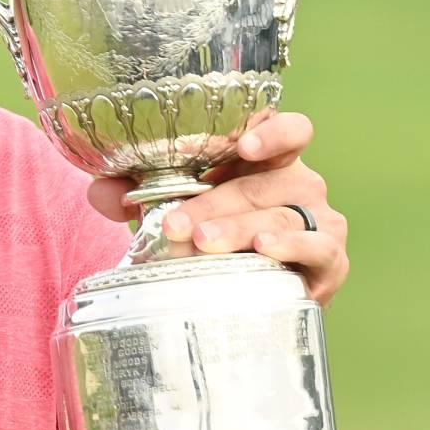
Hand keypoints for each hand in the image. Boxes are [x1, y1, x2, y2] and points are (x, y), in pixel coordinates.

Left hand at [87, 110, 350, 307]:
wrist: (245, 299)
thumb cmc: (210, 239)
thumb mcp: (170, 211)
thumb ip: (135, 195)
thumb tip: (100, 190)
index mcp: (267, 161)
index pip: (289, 130)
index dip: (273, 131)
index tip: (243, 144)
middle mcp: (299, 184)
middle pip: (265, 183)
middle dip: (216, 203)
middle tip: (179, 224)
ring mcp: (319, 221)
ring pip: (282, 216)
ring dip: (240, 229)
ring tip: (206, 242)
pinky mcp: (329, 261)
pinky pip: (319, 249)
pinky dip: (293, 247)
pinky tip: (265, 249)